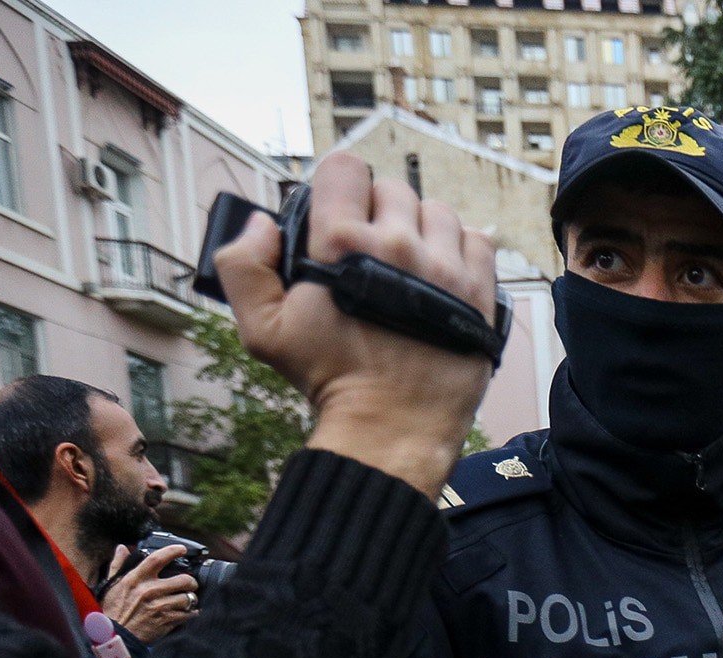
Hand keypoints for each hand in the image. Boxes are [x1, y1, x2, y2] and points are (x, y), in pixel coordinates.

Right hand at [101, 544, 197, 643]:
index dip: (173, 551)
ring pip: (189, 597)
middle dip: (191, 581)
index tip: (181, 549)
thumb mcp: (112, 585)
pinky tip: (186, 612)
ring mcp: (160, 606)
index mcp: (136, 579)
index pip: (157, 559)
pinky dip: (190, 613)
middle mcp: (150, 591)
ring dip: (190, 599)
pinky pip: (188, 613)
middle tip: (189, 584)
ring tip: (186, 600)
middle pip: (184, 579)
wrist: (115, 636)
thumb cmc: (113, 611)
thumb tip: (122, 548)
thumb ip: (118, 565)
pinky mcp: (167, 620)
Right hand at [212, 151, 496, 495]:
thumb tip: (261, 222)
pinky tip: (442, 271)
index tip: (338, 214)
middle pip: (393, 189)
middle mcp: (398, 245)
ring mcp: (445, 266)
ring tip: (408, 262)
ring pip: (437, 210)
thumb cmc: (329, 378)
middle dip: (378, 211)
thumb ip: (243, 265)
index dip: (338, 186)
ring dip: (421, 228)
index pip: (345, 168)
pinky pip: (478, 239)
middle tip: (370, 250)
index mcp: (342, 244)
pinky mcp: (479, 290)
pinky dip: (461, 247)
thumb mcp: (262, 328)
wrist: (393, 425)